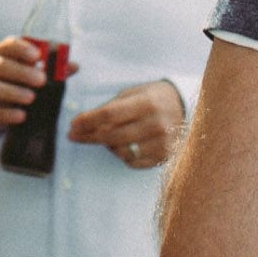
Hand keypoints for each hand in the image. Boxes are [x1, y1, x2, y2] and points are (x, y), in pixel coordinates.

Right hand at [0, 36, 47, 132]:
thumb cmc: (14, 82)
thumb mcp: (29, 73)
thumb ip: (50, 69)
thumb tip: (73, 66)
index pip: (7, 45)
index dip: (21, 49)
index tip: (37, 56)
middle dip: (21, 72)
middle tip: (41, 80)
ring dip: (11, 92)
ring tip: (31, 98)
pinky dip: (5, 113)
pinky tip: (21, 116)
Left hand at [68, 78, 182, 169]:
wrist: (185, 108)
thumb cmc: (153, 98)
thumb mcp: (133, 94)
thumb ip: (112, 108)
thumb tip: (85, 123)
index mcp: (147, 104)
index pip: (110, 114)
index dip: (88, 121)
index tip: (73, 125)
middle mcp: (156, 124)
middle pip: (113, 135)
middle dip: (89, 136)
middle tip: (74, 136)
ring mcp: (162, 143)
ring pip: (121, 151)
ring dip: (107, 146)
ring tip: (105, 137)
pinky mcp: (164, 157)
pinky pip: (133, 162)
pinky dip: (122, 155)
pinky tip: (120, 146)